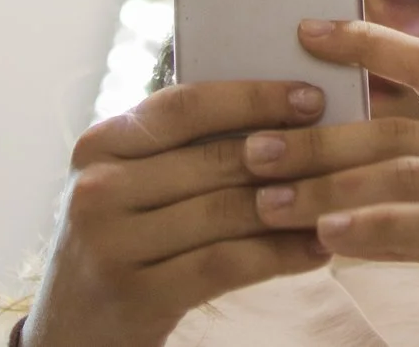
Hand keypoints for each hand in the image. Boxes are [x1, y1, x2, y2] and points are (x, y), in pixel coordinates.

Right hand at [21, 79, 332, 346]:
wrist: (70, 332)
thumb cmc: (121, 242)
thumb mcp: (131, 186)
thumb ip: (184, 149)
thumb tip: (283, 115)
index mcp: (99, 143)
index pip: (186, 105)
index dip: (252, 97)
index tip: (311, 96)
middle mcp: (98, 187)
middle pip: (215, 158)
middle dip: (290, 152)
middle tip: (348, 149)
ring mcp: (112, 242)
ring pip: (226, 211)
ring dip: (295, 205)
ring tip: (344, 199)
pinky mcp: (136, 293)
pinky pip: (225, 264)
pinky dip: (278, 255)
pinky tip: (317, 251)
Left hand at [247, 20, 418, 346]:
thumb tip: (334, 186)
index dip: (367, 41)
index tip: (304, 28)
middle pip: (398, 129)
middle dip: (318, 139)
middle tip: (251, 148)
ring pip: (408, 175)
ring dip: (330, 189)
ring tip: (268, 200)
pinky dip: (379, 229)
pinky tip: (329, 238)